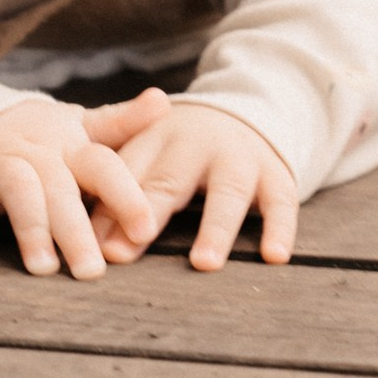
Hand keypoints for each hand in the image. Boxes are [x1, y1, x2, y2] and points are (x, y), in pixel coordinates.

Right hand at [0, 85, 169, 279]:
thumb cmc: (45, 141)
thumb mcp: (82, 128)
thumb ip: (123, 124)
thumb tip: (164, 102)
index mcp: (70, 144)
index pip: (101, 164)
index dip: (124, 195)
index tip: (146, 228)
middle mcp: (34, 152)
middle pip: (59, 186)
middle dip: (75, 227)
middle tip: (92, 271)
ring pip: (16, 193)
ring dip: (29, 228)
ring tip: (42, 268)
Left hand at [110, 100, 298, 270]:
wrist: (240, 113)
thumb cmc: (177, 151)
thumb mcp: (146, 156)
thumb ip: (117, 195)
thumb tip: (95, 246)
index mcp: (154, 138)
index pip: (127, 173)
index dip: (111, 207)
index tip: (100, 247)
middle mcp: (196, 144)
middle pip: (171, 178)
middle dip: (152, 210)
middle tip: (133, 246)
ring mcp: (238, 158)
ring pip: (227, 191)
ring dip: (214, 227)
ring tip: (204, 264)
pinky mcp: (276, 174)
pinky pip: (282, 201)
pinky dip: (280, 228)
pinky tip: (275, 256)